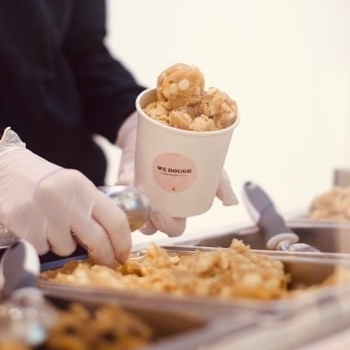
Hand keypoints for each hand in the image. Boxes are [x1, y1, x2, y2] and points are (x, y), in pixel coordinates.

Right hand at [0, 127, 130, 264]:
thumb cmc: (35, 178)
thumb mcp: (68, 184)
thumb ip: (88, 205)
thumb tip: (110, 237)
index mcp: (81, 186)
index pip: (115, 219)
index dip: (123, 243)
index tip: (122, 254)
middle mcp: (66, 199)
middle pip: (98, 241)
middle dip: (103, 256)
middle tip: (103, 261)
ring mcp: (45, 213)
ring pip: (67, 249)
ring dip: (60, 245)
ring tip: (48, 227)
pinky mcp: (25, 226)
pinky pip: (43, 250)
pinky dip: (39, 245)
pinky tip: (33, 228)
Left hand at [115, 113, 238, 236]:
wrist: (161, 123)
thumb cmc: (186, 148)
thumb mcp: (205, 162)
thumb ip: (218, 180)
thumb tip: (230, 201)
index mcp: (178, 206)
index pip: (175, 226)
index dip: (169, 226)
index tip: (163, 214)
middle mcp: (158, 204)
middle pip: (154, 226)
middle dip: (152, 223)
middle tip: (152, 208)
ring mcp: (139, 194)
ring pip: (134, 213)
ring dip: (134, 210)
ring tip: (138, 197)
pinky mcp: (124, 181)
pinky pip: (119, 192)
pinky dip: (120, 189)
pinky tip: (124, 183)